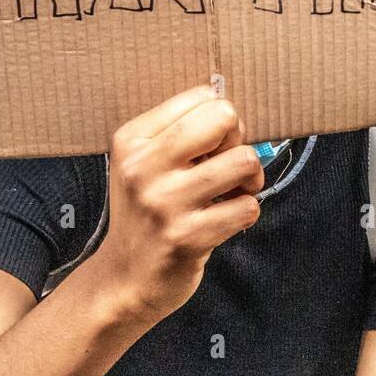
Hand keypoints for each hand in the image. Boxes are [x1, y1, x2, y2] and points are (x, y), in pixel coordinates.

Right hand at [89, 86, 263, 325]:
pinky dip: (246, 212)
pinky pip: (247, 207)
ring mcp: (164, 203)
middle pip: (223, 118)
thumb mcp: (145, 163)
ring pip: (244, 161)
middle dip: (238, 141)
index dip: (220, 121)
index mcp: (132, 139)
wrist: (125, 278)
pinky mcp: (187, 237)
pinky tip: (225, 220)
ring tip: (233, 194)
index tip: (211, 147)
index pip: (202, 97)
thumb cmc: (147, 211)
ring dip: (251, 180)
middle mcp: (143, 167)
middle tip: (227, 166)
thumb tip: (235, 115)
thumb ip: (183, 134)